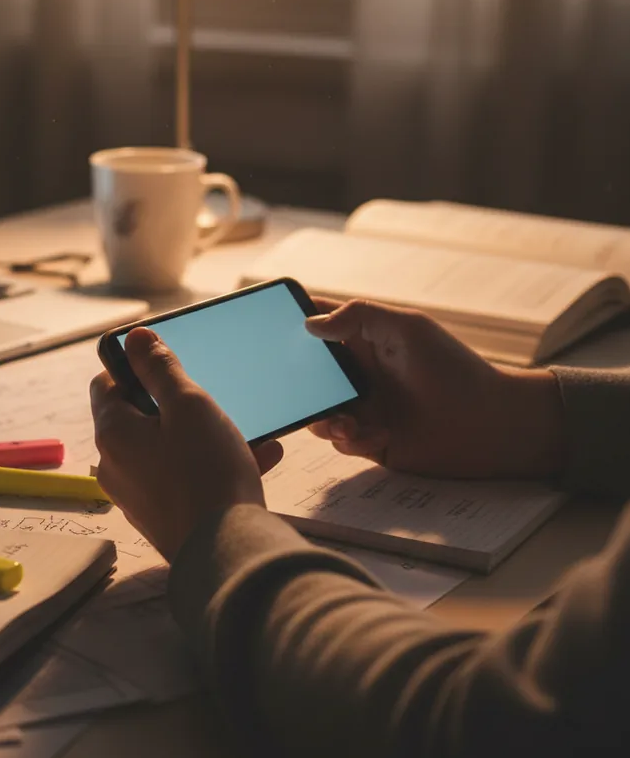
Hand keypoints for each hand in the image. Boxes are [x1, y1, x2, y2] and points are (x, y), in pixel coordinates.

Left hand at [90, 328, 282, 560]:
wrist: (227, 551)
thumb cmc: (207, 471)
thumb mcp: (189, 405)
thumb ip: (160, 368)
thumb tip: (134, 338)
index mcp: (113, 433)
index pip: (106, 383)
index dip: (135, 367)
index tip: (169, 364)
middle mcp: (114, 465)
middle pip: (138, 417)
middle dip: (177, 404)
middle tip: (210, 400)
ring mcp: (137, 495)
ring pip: (166, 448)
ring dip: (202, 434)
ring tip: (245, 429)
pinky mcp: (162, 516)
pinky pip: (182, 478)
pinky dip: (210, 464)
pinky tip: (258, 457)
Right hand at [305, 299, 563, 479]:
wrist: (490, 426)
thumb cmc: (456, 371)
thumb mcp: (409, 330)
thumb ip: (359, 317)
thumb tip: (310, 324)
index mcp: (363, 338)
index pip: (317, 323)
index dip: (290, 322)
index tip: (267, 326)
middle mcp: (358, 371)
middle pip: (306, 373)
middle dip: (297, 383)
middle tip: (299, 390)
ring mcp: (362, 406)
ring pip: (317, 411)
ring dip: (324, 418)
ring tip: (346, 422)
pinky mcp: (369, 439)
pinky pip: (339, 440)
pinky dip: (349, 439)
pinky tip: (375, 436)